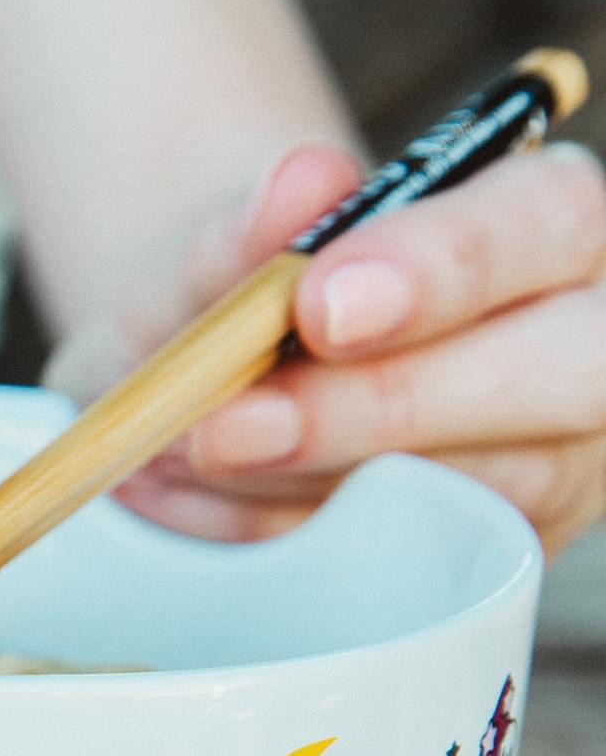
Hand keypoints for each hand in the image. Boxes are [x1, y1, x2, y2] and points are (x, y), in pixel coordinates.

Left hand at [45, 142, 605, 554]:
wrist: (197, 392)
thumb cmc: (231, 303)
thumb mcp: (208, 261)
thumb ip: (248, 229)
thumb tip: (302, 184)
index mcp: (541, 224)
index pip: (547, 219)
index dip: (443, 265)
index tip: (320, 303)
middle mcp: (575, 346)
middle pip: (567, 374)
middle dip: (390, 404)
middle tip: (233, 425)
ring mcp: (549, 465)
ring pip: (477, 492)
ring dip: (308, 485)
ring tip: (188, 451)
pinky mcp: (482, 558)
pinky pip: (400, 571)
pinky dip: (277, 537)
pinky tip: (197, 501)